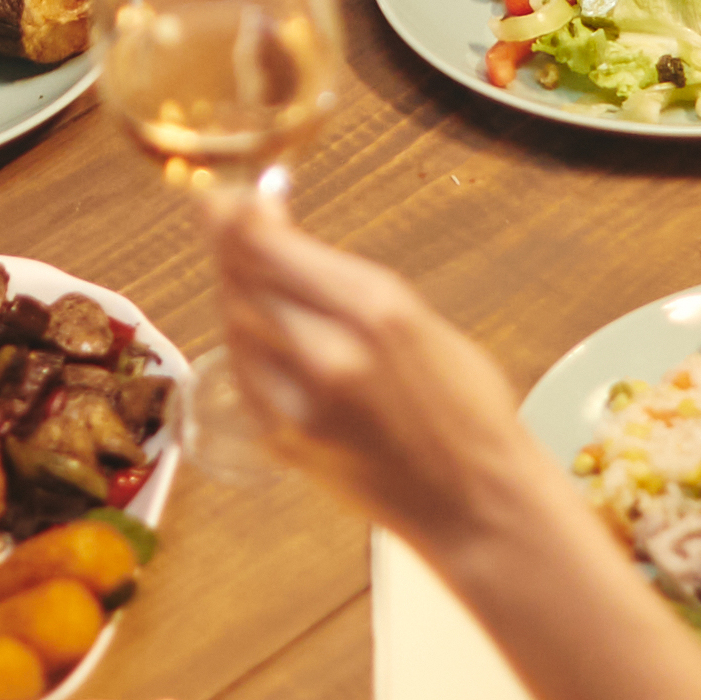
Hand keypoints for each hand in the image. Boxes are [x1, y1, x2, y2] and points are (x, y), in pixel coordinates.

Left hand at [193, 179, 549, 568]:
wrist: (477, 505)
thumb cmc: (469, 410)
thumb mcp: (419, 320)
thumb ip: (349, 279)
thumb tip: (284, 232)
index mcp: (375, 309)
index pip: (267, 243)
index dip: (234, 212)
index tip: (227, 194)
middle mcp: (327, 352)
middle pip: (240, 278)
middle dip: (227, 244)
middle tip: (223, 219)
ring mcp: (297, 402)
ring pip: (233, 323)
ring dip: (235, 292)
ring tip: (252, 276)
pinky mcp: (281, 440)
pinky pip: (242, 373)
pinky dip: (244, 344)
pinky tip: (264, 335)